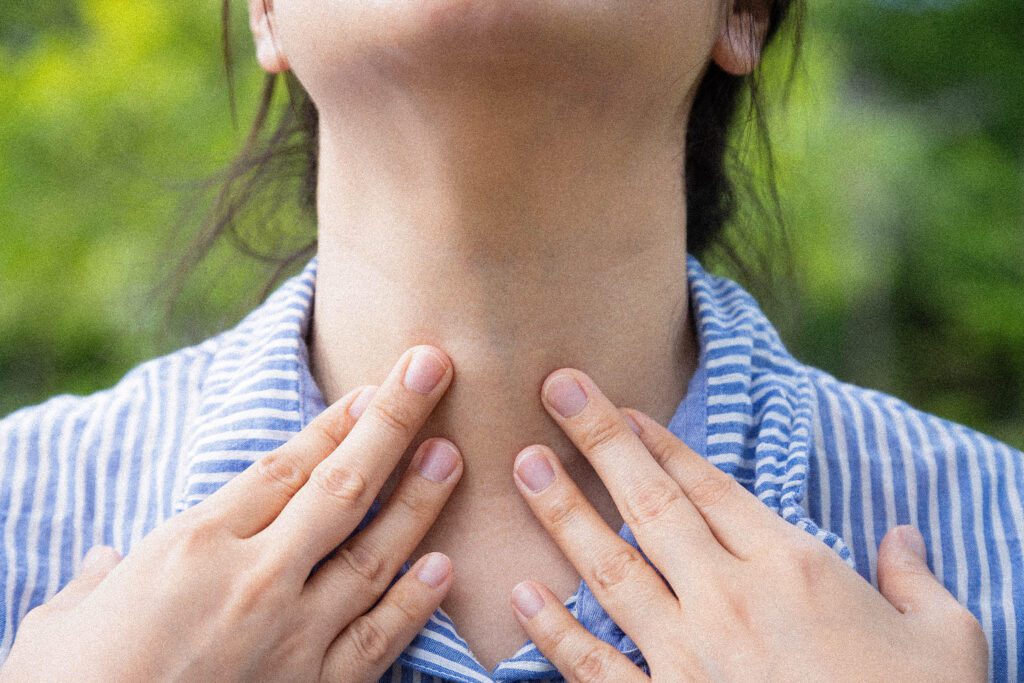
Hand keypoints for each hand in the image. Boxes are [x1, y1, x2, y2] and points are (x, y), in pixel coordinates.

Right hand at [0, 346, 462, 682]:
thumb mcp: (64, 622)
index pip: (285, 465)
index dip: (335, 423)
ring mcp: (293, 637)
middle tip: (433, 369)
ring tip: (451, 454)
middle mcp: (255, 580)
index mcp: (194, 545)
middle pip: (342, 487)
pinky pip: (379, 639)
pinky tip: (444, 567)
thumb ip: (99, 581)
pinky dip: (415, 602)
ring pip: (374, 554)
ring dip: (419, 501)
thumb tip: (106, 565)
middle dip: (393, 422)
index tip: (371, 389)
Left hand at [508, 369, 987, 680]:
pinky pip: (596, 667)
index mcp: (793, 567)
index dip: (662, 443)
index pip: (710, 486)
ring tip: (525, 465)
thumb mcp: (948, 641)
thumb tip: (905, 538)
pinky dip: (556, 632)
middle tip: (555, 389)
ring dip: (563, 513)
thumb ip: (919, 580)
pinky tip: (522, 593)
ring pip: (613, 568)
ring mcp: (690, 656)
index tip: (622, 410)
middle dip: (599, 441)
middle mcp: (730, 599)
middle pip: (651, 504)